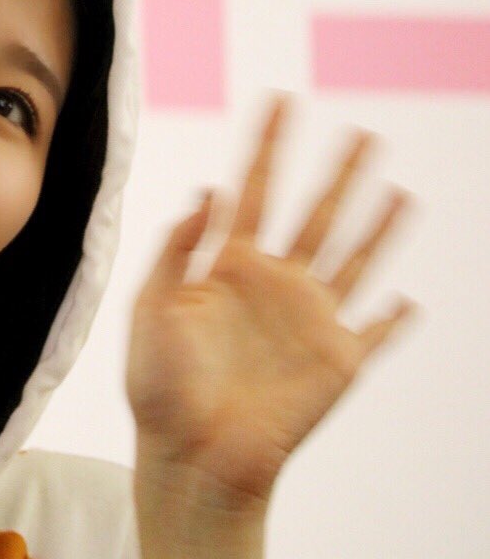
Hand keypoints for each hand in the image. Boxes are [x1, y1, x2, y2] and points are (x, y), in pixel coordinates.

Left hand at [126, 93, 415, 510]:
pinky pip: (375, 333)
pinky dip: (394, 318)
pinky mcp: (337, 363)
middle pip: (313, 213)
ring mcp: (308, 321)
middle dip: (337, 172)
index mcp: (224, 266)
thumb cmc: (158, 387)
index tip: (279, 102)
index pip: (251, 191)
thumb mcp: (150, 308)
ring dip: (377, 223)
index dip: (265, 146)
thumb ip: (175, 250)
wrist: (188, 456)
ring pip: (353, 257)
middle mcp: (272, 285)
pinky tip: (409, 300)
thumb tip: (206, 192)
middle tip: (360, 131)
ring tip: (395, 184)